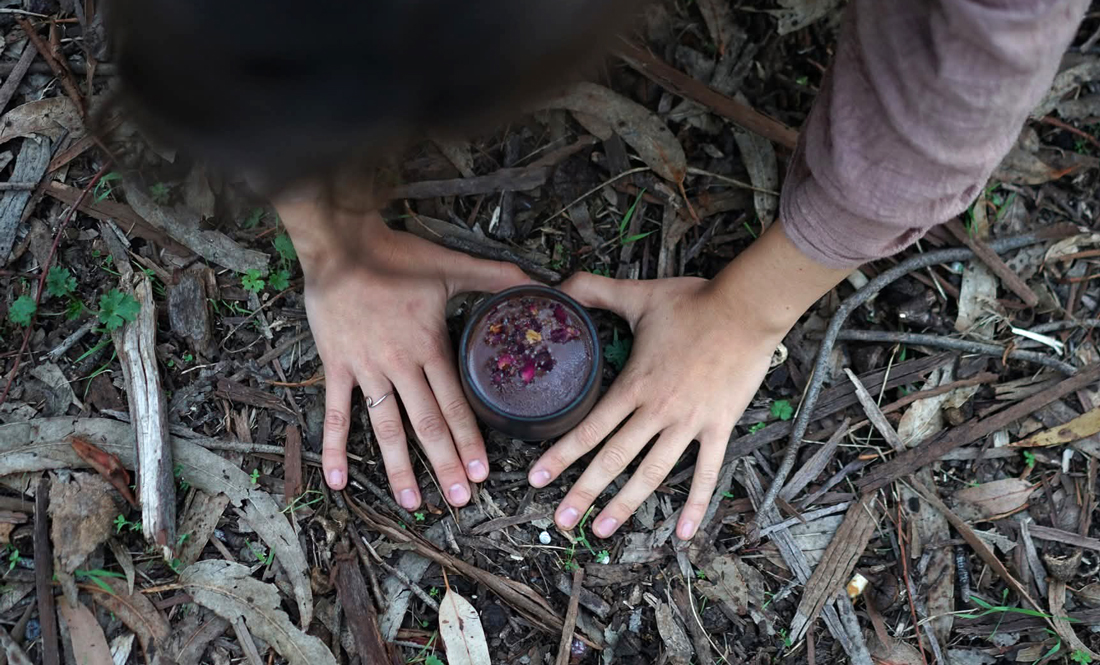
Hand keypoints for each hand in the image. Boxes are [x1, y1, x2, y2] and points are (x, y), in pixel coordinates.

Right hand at [277, 202, 528, 507]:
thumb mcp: (452, 266)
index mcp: (429, 346)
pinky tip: (337, 481)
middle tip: (460, 499)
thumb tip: (540, 283)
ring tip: (412, 502)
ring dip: (399, 468)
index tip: (481, 472)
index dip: (468, 439)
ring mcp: (366, 369)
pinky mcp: (337, 366)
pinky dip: (335, 447)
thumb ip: (496, 278)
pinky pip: (336, 413)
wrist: (341, 245)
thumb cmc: (397, 256)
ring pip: (385, 427)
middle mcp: (399, 365)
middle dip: (445, 464)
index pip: (454, 403)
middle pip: (425, 424)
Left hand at [529, 274, 779, 540]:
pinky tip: (681, 534)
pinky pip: (707, 473)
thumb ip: (593, 290)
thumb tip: (556, 284)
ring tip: (602, 531)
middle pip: (614, 459)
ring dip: (626, 505)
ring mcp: (690, 423)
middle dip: (584, 493)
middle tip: (560, 521)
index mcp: (634, 384)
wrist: (746, 309)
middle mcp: (658, 411)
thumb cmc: (693, 302)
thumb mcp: (638, 294)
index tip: (536, 478)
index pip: (590, 428)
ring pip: (653, 473)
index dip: (561, 455)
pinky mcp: (719, 428)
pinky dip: (696, 505)